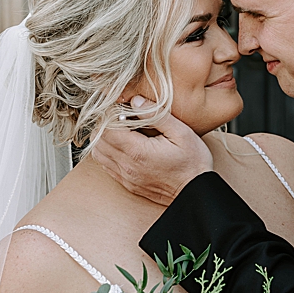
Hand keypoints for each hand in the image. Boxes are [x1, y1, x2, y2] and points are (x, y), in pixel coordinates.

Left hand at [91, 98, 212, 205]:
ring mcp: (125, 176)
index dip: (109, 115)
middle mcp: (127, 166)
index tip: (120, 108)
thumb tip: (135, 101)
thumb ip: (156, 115)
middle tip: (119, 117)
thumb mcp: (181, 132)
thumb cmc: (193, 162)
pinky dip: (108, 152)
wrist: (196, 191)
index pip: (106, 129)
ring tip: (120, 130)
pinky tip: (123, 145)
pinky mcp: (127, 183)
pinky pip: (106, 165)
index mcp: (138, 151)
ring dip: (104, 139)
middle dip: (104, 125)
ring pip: (98, 154)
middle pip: (98, 141)